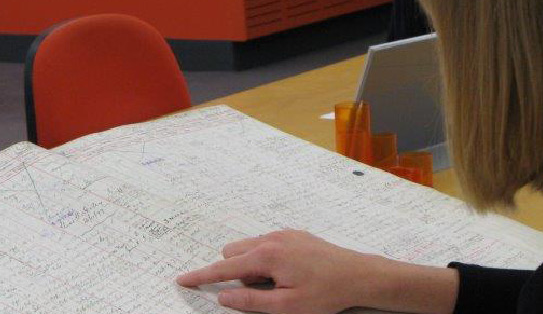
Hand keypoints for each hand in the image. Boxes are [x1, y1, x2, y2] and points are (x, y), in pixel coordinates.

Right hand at [176, 230, 458, 313]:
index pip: (224, 268)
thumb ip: (250, 301)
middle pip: (234, 254)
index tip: (182, 279)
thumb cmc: (326, 293)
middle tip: (264, 293)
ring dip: (253, 268)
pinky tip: (290, 276)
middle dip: (237, 274)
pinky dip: (267, 261)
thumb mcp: (285, 306)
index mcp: (267, 256)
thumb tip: (223, 297)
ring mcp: (285, 234)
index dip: (202, 277)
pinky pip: (267, 246)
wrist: (360, 276)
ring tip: (281, 286)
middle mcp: (272, 239)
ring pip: (251, 250)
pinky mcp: (295, 235)